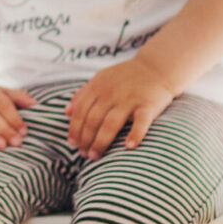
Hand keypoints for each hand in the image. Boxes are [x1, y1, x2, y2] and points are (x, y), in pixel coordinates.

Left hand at [66, 58, 180, 156]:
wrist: (157, 67)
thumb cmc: (126, 77)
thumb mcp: (101, 79)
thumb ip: (83, 94)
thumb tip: (66, 112)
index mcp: (98, 86)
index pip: (80, 111)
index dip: (75, 129)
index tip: (72, 144)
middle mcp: (111, 93)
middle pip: (93, 120)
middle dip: (85, 140)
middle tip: (84, 155)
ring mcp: (130, 99)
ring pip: (110, 124)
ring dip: (100, 142)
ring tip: (95, 156)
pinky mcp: (148, 105)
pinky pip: (141, 122)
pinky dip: (135, 134)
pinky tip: (129, 147)